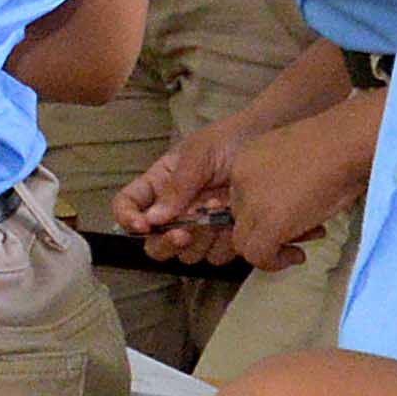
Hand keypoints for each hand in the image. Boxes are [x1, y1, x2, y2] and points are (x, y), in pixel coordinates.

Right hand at [119, 128, 237, 251]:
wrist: (269, 142)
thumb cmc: (230, 139)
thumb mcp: (199, 154)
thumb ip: (177, 185)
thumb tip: (153, 218)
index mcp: (159, 184)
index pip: (127, 205)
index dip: (127, 218)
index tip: (143, 226)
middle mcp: (175, 210)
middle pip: (154, 243)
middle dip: (166, 243)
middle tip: (184, 233)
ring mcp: (199, 227)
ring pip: (186, 254)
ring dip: (200, 239)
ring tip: (219, 206)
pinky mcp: (224, 238)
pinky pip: (216, 256)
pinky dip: (224, 242)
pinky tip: (233, 218)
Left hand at [220, 111, 372, 269]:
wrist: (347, 142)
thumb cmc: (337, 144)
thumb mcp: (297, 158)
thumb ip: (283, 180)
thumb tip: (290, 210)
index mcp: (244, 160)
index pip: (241, 198)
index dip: (265, 213)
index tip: (290, 217)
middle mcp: (239, 179)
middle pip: (242, 219)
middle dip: (269, 231)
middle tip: (299, 234)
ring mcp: (251, 202)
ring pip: (244, 241)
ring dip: (270, 250)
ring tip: (296, 250)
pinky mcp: (267, 223)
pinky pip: (258, 256)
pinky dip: (275, 262)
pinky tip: (298, 256)